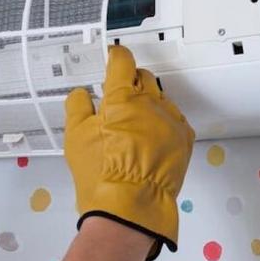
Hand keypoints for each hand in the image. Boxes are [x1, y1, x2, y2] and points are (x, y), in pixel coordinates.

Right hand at [64, 45, 194, 260]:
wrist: (129, 204)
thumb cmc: (98, 169)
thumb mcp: (75, 135)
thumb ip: (77, 105)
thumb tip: (83, 94)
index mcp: (122, 96)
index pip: (122, 61)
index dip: (116, 56)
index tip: (112, 58)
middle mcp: (150, 101)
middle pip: (143, 76)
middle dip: (130, 80)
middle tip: (117, 96)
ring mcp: (170, 119)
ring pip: (159, 98)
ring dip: (146, 102)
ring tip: (133, 123)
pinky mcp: (184, 138)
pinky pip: (173, 119)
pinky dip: (161, 121)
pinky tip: (149, 137)